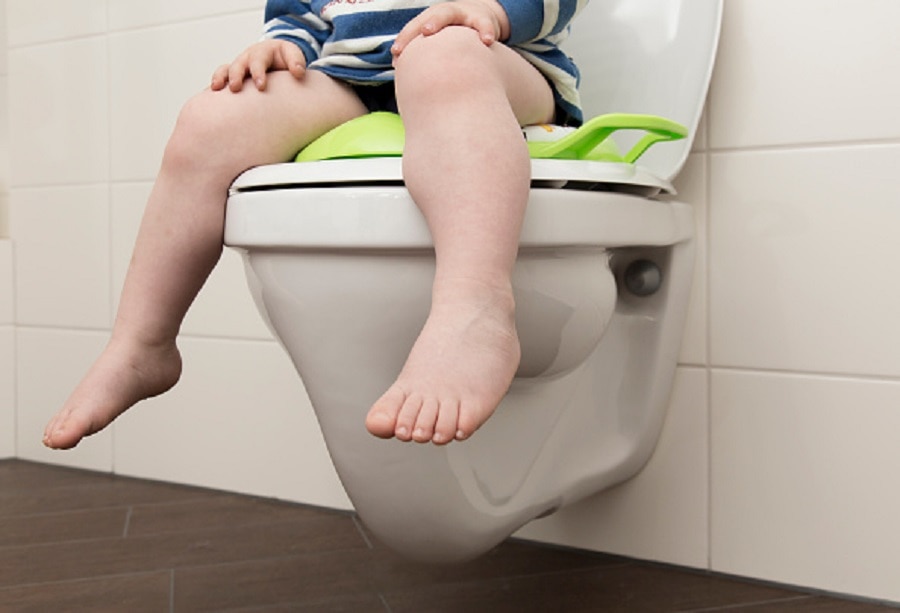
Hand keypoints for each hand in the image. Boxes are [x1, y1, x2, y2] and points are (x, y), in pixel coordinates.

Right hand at [211, 39, 306, 91]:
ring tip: (216, 88)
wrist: (276, 58)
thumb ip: (297, 62)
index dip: (258, 72)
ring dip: (221, 78)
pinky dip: (216, 84)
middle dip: (236, 76)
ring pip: (226, 70)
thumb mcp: (293, 55)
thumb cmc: (285, 59)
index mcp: (263, 53)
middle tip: (236, 88)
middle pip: (239, 64)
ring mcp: (239, 67)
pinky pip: (221, 77)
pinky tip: (211, 94)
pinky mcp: (234, 76)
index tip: (260, 86)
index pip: (259, 60)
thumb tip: (299, 73)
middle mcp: (248, 58)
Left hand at [391, 0, 509, 56]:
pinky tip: (487, 41)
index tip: (395, 54)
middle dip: (428, 24)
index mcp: (429, 20)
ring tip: (444, 35)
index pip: (413, 27)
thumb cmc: (451, 37)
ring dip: (445, 23)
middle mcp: (444, 14)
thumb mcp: (437, 45)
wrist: (478, 18)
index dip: (404, 39)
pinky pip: (484, 25)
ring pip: (453, 14)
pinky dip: (485, 31)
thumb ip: (424, 58)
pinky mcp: (482, 19)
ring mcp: (463, 14)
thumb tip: (405, 84)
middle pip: (432, 16)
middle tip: (424, 32)